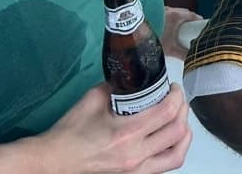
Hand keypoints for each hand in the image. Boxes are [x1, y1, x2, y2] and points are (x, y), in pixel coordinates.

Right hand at [30, 83, 191, 173]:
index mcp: (127, 133)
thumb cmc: (72, 130)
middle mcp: (137, 155)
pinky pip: (165, 166)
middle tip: (177, 97)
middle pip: (177, 132)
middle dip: (183, 109)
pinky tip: (170, 138)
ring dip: (184, 133)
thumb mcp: (93, 98)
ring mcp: (138, 171)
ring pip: (177, 155)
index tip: (173, 86)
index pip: (166, 113)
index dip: (176, 96)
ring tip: (180, 118)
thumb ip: (117, 86)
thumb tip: (132, 78)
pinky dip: (174, 150)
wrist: (57, 161)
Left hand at [160, 7, 202, 60]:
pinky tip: (170, 27)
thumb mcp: (170, 49)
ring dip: (181, 19)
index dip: (199, 20)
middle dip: (190, 20)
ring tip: (183, 29)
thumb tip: (192, 58)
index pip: (193, 15)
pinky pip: (169, 13)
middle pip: (185, 13)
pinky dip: (173, 18)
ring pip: (176, 12)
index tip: (203, 26)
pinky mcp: (156, 12)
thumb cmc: (155, 38)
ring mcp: (162, 10)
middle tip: (194, 29)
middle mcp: (170, 10)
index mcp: (177, 16)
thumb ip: (182, 54)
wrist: (136, 31)